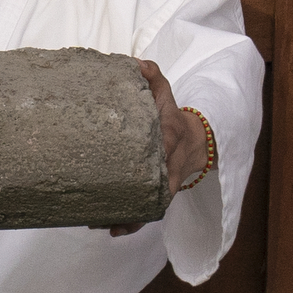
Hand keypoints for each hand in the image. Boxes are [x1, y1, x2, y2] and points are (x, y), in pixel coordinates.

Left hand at [110, 60, 205, 234]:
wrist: (193, 141)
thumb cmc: (171, 115)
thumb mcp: (165, 93)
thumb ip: (152, 76)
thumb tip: (136, 63)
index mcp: (168, 139)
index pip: (162, 146)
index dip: (149, 154)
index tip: (132, 159)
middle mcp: (168, 166)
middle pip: (152, 185)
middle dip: (130, 195)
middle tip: (99, 201)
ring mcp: (163, 184)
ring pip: (148, 205)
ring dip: (127, 217)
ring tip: (99, 222)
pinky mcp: (157, 195)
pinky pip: (146, 213)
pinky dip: (131, 224)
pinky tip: (111, 230)